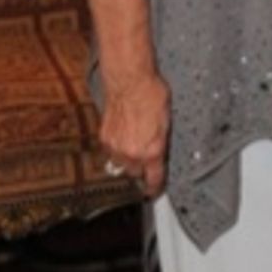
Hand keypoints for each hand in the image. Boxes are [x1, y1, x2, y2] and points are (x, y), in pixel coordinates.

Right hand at [99, 70, 170, 196]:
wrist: (129, 81)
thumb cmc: (152, 95)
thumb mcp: (166, 122)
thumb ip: (161, 142)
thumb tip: (159, 153)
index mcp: (152, 151)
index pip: (153, 179)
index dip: (154, 187)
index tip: (154, 190)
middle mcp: (133, 153)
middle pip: (135, 174)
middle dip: (140, 168)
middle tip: (145, 157)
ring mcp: (116, 147)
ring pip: (121, 164)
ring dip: (127, 159)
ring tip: (133, 144)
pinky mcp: (104, 137)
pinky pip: (111, 151)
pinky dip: (116, 148)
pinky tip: (123, 135)